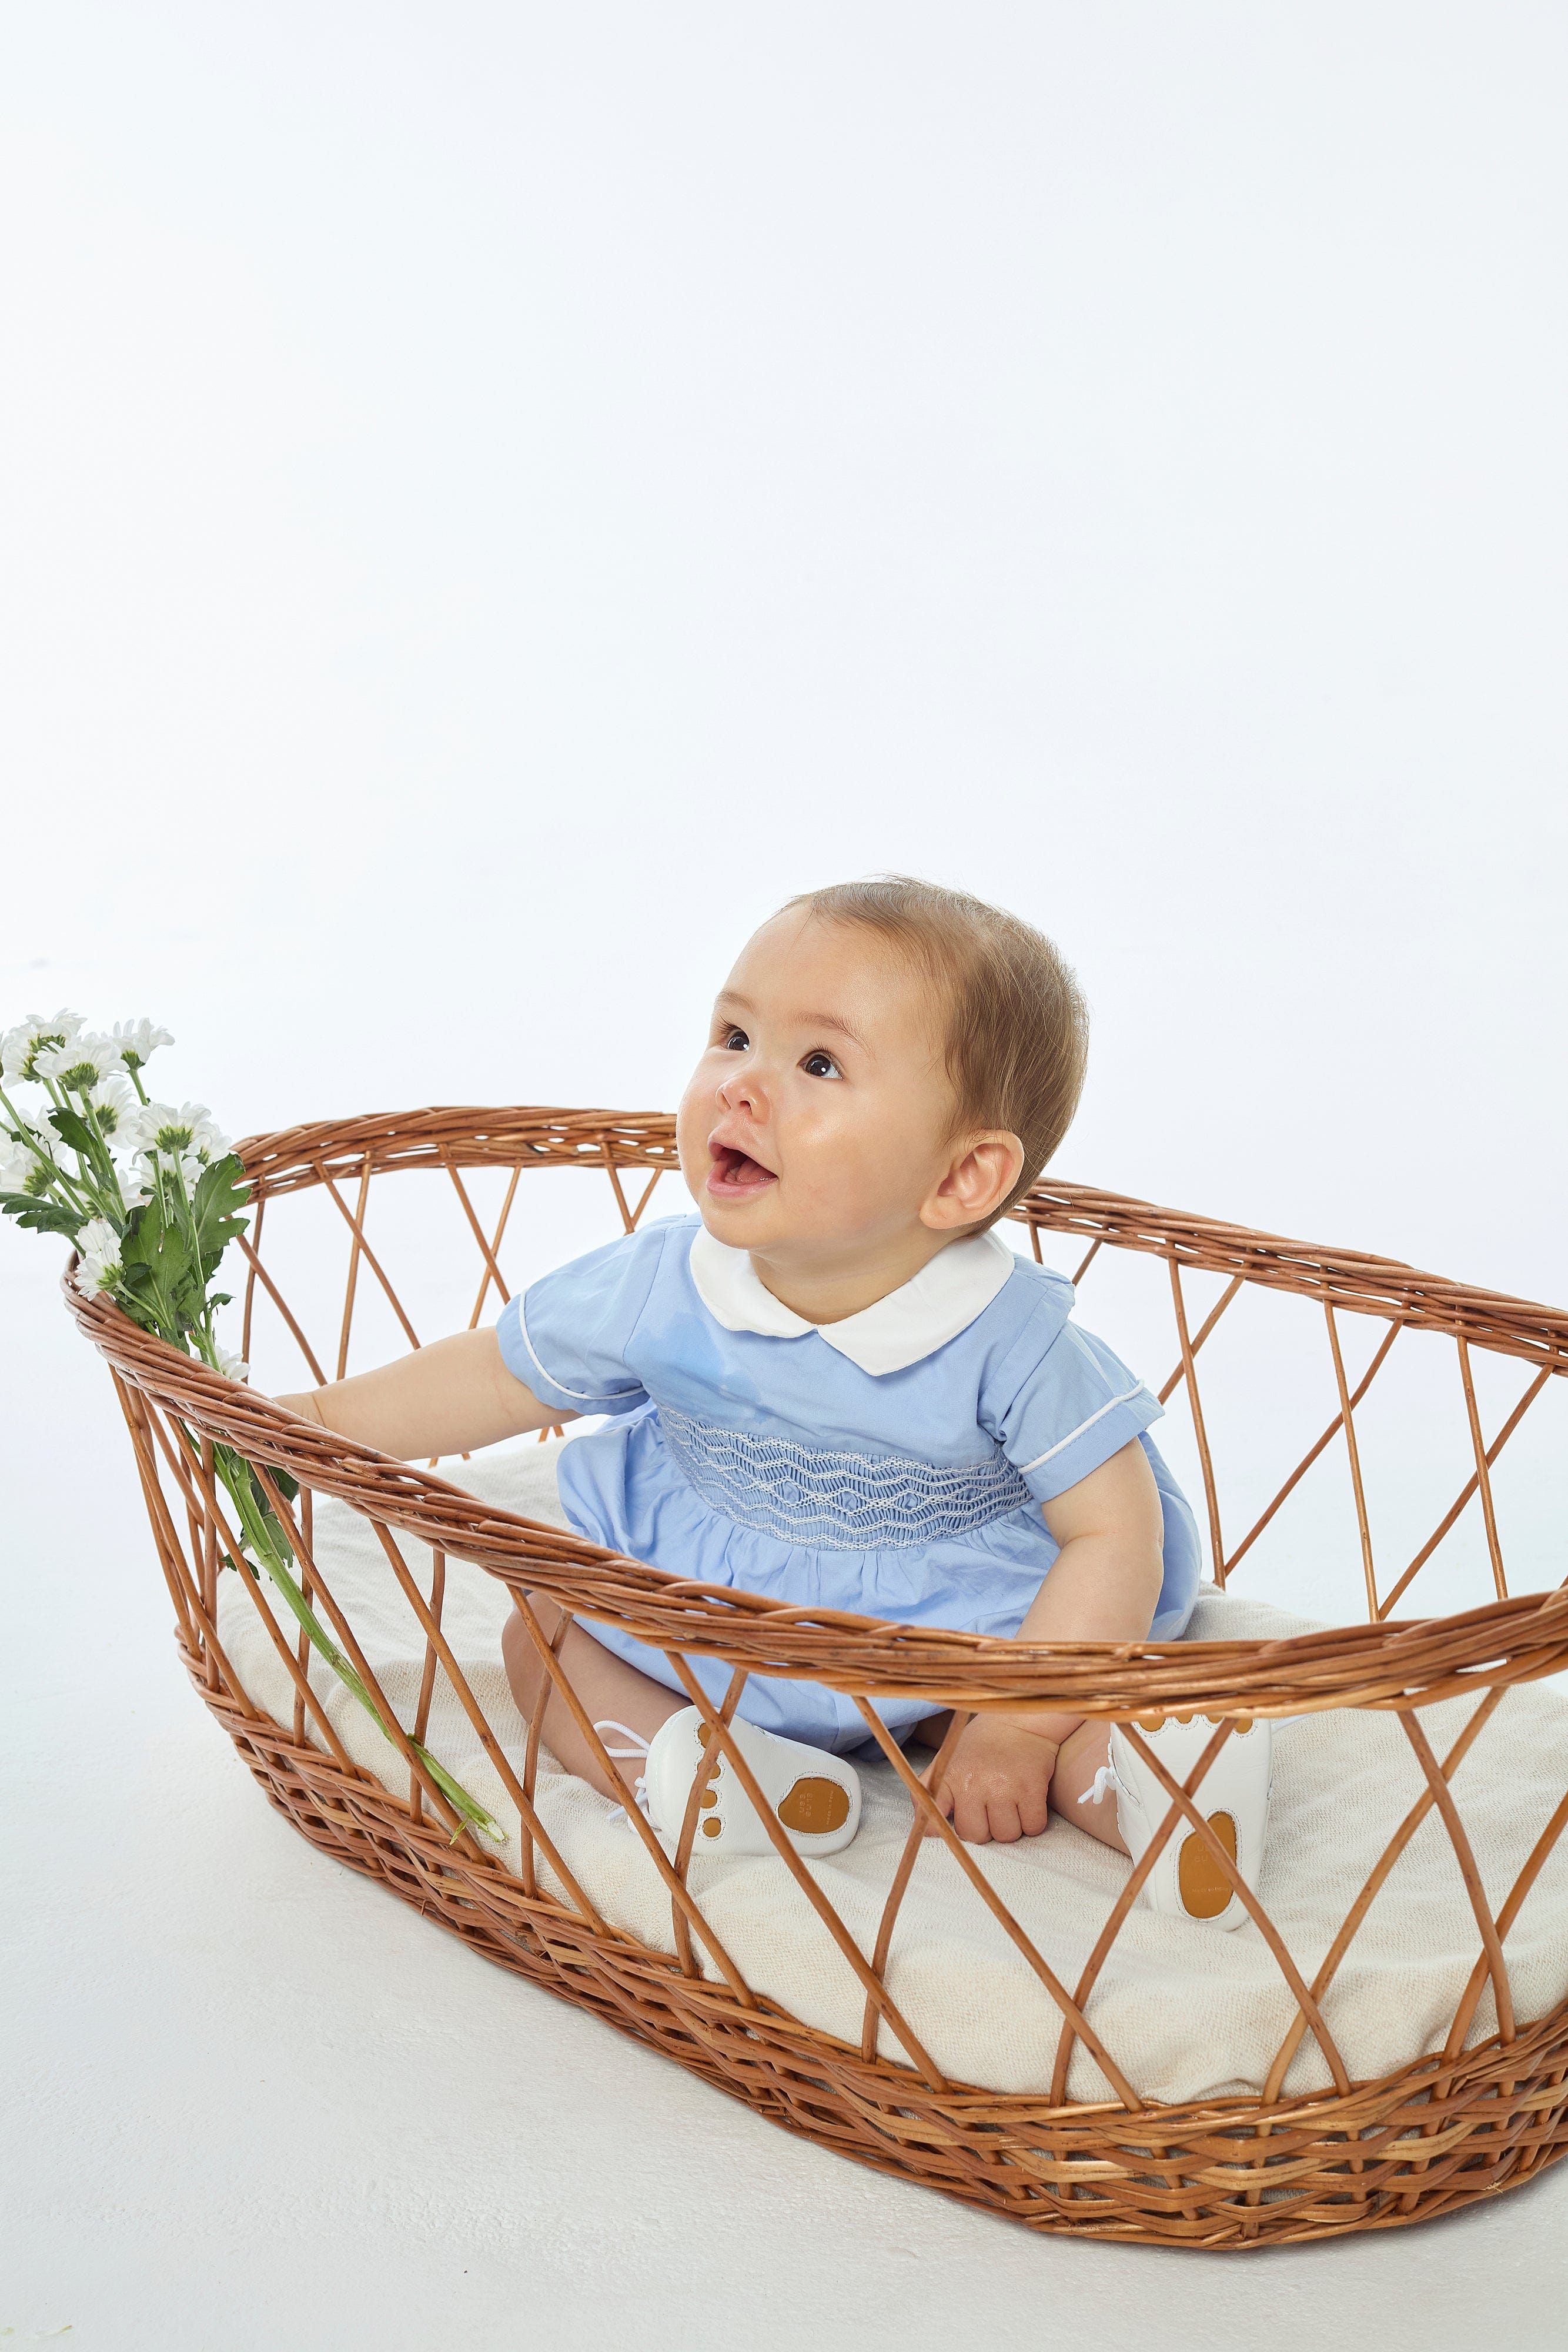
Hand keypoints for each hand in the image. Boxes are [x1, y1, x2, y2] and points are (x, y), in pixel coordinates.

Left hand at [921, 1716, 1060, 1843]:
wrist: (1020, 1718)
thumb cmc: (983, 1742)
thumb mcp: (949, 1757)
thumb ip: (933, 1787)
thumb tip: (929, 1823)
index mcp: (950, 1776)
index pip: (934, 1819)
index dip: (941, 1831)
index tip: (953, 1825)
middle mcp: (974, 1784)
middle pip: (976, 1836)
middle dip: (985, 1828)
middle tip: (990, 1809)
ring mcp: (1004, 1788)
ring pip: (1006, 1835)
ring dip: (1010, 1826)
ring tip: (1010, 1804)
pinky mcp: (1032, 1789)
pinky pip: (1032, 1827)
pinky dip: (1032, 1822)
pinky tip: (1027, 1803)